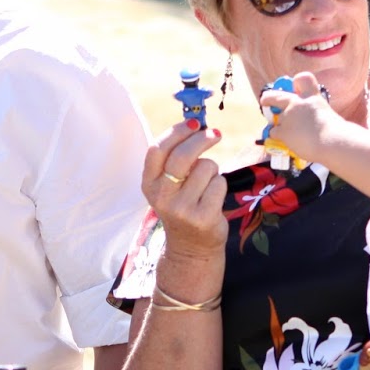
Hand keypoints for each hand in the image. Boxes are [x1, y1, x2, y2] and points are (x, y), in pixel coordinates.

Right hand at [143, 121, 227, 258]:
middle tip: (216, 134)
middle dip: (202, 140)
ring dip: (212, 170)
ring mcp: (182, 209)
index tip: (194, 123)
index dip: (177, 132)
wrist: (191, 247)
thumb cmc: (182, 205)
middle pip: (183, 156)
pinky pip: (219, 184)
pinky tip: (212, 198)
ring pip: (206, 168)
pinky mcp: (203, 217)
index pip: (157, 150)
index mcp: (149, 184)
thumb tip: (197, 125)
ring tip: (206, 185)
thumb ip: (174, 159)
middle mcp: (162, 196)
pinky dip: (220, 185)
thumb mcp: (168, 185)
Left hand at [258, 72, 333, 160]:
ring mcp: (288, 116)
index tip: (295, 86)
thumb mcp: (329, 115)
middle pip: (276, 96)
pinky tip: (288, 142)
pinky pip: (274, 132)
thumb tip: (313, 125)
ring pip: (275, 120)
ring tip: (289, 134)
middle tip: (265, 100)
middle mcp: (297, 104)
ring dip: (279, 126)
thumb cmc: (337, 132)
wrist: (332, 142)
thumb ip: (317, 115)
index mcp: (313, 97)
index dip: (297, 82)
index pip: (303, 78)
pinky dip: (279, 137)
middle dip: (268, 98)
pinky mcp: (283, 130)